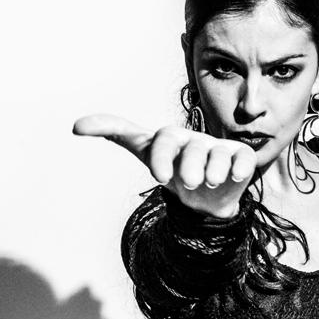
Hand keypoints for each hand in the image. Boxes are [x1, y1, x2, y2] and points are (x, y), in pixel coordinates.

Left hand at [72, 113, 265, 219]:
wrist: (203, 194)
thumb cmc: (171, 166)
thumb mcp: (143, 149)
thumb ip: (114, 132)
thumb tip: (75, 125)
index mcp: (172, 139)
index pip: (164, 139)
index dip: (161, 155)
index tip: (159, 177)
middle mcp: (196, 141)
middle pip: (193, 148)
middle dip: (190, 165)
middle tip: (188, 182)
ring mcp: (219, 149)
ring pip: (217, 153)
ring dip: (213, 168)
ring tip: (208, 182)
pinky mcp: (240, 158)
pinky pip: (242, 158)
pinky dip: (239, 167)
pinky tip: (235, 175)